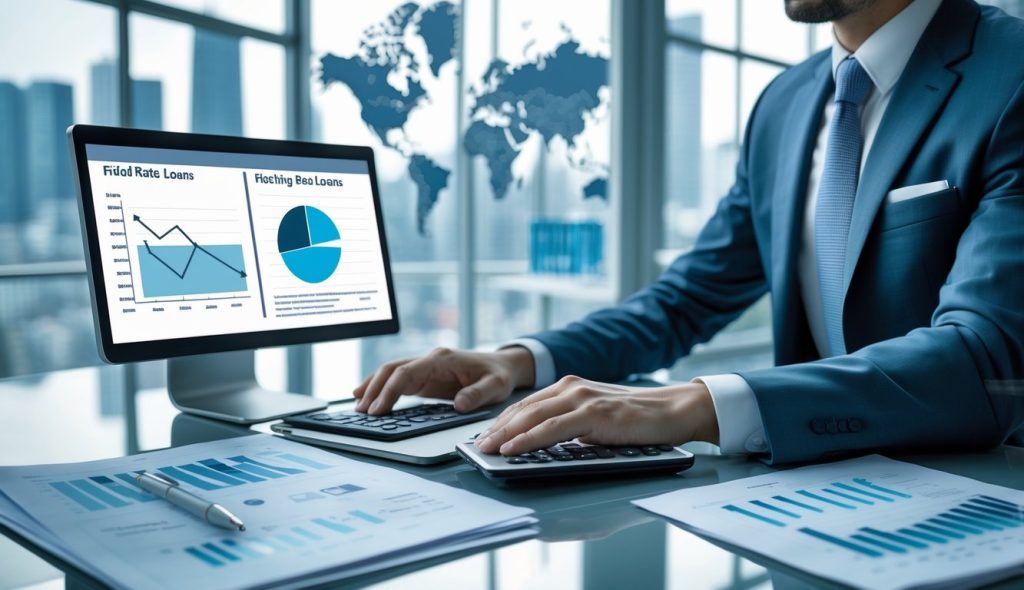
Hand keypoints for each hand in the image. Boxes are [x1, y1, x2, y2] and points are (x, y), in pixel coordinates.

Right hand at [353, 347, 534, 414]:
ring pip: (391, 372)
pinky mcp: (424, 377)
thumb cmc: (498, 375)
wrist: (502, 366)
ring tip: (358, 406)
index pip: (407, 372)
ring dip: (373, 387)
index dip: (390, 390)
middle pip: (393, 369)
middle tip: (362, 411)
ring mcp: (425, 367)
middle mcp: (430, 360)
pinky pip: (398, 379)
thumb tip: (459, 403)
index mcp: (442, 359)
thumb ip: (477, 394)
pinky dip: (382, 388)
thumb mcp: (495, 386)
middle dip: (374, 388)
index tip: (378, 409)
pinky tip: (369, 399)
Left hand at [474, 376, 718, 454]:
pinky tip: (513, 449)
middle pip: (523, 409)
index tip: (484, 436)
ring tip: (486, 450)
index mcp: (570, 387)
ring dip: (505, 435)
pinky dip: (528, 439)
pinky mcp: (593, 413)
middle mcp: (571, 387)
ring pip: (532, 417)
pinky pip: (552, 429)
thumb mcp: (596, 419)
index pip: (527, 404)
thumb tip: (548, 443)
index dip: (502, 421)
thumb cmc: (637, 419)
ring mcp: (582, 398)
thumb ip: (573, 425)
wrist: (673, 410)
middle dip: (496, 429)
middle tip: (476, 446)